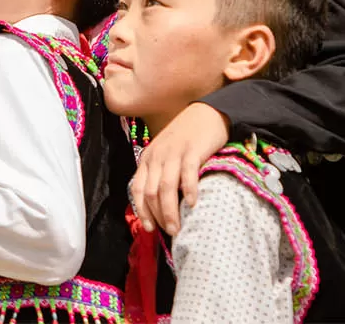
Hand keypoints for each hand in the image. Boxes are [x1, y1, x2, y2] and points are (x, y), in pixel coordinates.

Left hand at [130, 102, 227, 234]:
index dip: (142, 211)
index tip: (150, 229)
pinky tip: (192, 204)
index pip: (137, 189)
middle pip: (151, 192)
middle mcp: (157, 156)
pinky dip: (188, 190)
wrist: (208, 112)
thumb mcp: (167, 154)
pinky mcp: (192, 150)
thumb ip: (161, 174)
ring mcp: (174, 153)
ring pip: (166, 187)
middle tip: (170, 232)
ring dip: (170, 211)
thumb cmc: (188, 137)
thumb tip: (161, 206)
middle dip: (158, 216)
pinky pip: (187, 173)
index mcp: (148, 159)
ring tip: (178, 228)